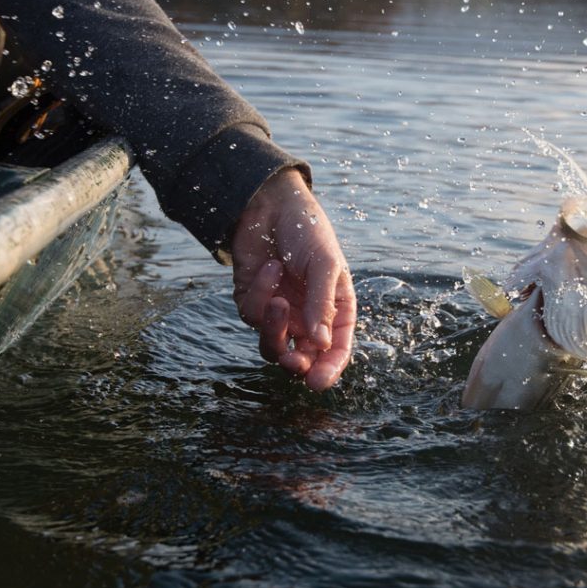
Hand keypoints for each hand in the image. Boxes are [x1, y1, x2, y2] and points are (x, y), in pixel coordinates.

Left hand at [231, 168, 355, 390]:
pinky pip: (251, 314)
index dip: (328, 370)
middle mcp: (308, 317)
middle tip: (292, 361)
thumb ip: (322, 304)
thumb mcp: (324, 264)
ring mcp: (279, 312)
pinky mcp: (252, 302)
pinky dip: (259, 292)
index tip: (317, 383)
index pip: (335, 350)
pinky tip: (269, 266)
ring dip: (273, 329)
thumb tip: (321, 345)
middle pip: (302, 359)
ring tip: (278, 301)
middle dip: (296, 364)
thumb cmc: (307, 231)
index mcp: (335, 310)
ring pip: (272, 345)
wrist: (270, 204)